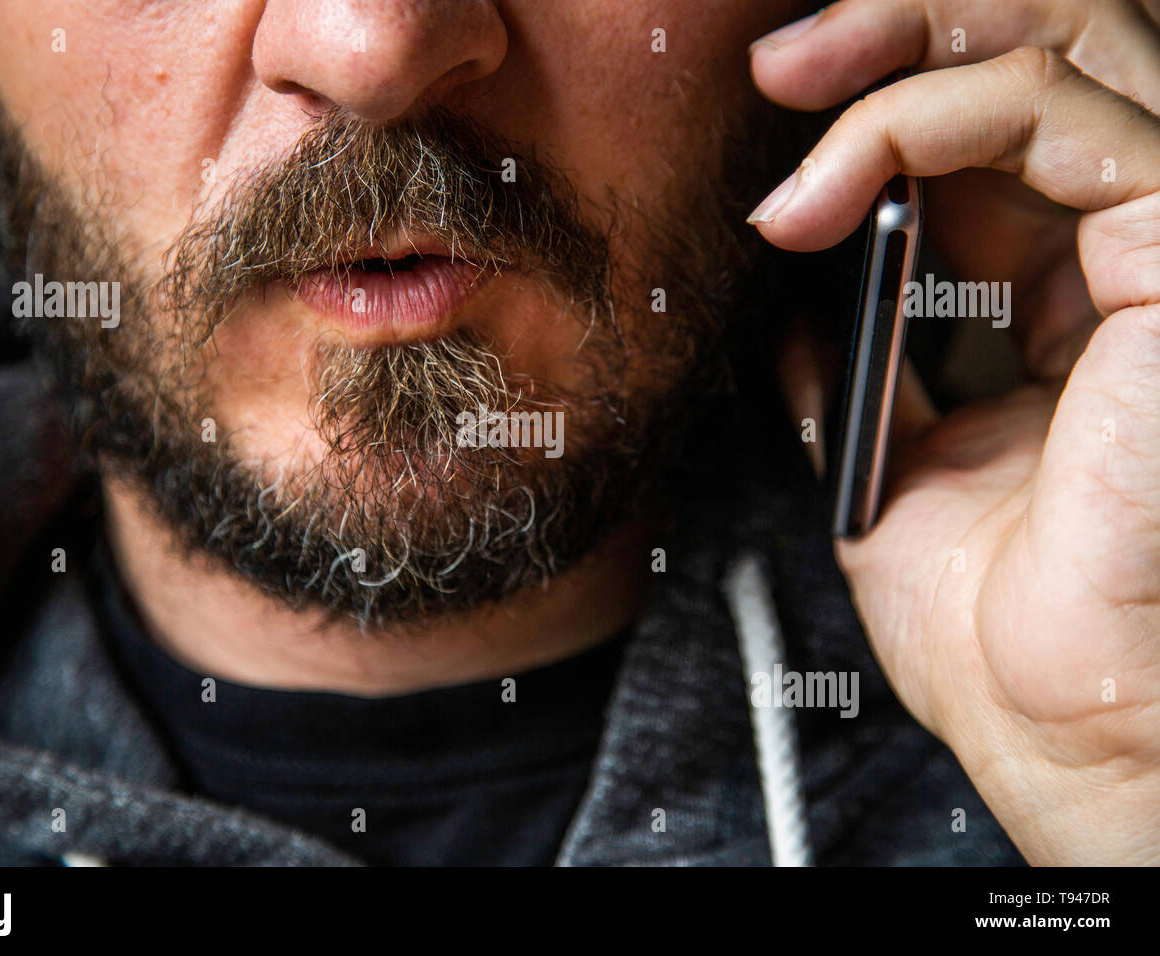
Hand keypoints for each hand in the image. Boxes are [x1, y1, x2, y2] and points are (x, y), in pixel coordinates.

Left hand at [750, 0, 1159, 864]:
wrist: (1053, 721)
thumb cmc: (997, 626)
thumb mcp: (895, 464)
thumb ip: (865, 363)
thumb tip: (802, 295)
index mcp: (1065, 304)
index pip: (994, 137)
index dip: (893, 97)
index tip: (785, 108)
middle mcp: (1122, 263)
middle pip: (1047, 56)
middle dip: (904, 26)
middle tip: (786, 62)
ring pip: (1067, 48)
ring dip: (909, 45)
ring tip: (793, 90)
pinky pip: (1063, 115)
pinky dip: (932, 118)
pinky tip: (834, 179)